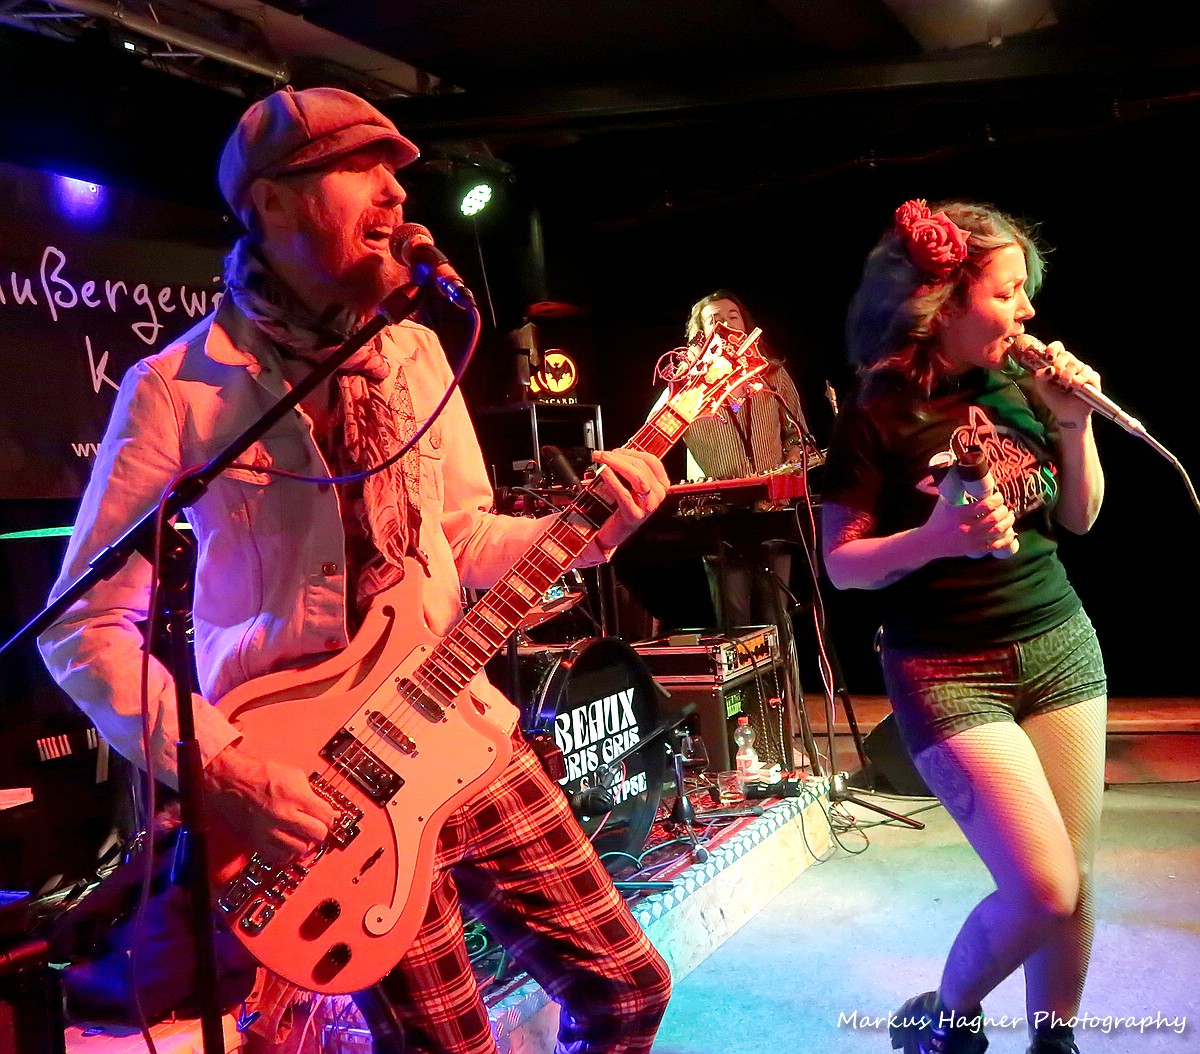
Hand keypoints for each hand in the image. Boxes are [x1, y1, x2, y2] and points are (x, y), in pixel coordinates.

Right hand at [205, 745, 336, 862]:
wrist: (231, 781)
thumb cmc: (261, 775)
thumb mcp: (294, 776)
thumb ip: (313, 794)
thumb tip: (329, 811)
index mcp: (294, 796)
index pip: (326, 816)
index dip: (330, 817)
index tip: (328, 818)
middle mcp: (282, 815)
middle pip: (317, 834)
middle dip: (320, 831)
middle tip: (316, 827)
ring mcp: (269, 831)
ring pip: (300, 850)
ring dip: (304, 843)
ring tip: (301, 835)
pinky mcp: (257, 842)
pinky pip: (280, 858)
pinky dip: (287, 853)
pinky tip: (287, 842)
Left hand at [590, 447, 670, 549]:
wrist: (612, 533)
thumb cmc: (620, 508)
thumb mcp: (628, 485)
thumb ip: (629, 469)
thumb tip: (620, 452)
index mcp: (660, 485)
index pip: (651, 461)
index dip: (632, 452)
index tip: (615, 450)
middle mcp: (657, 496)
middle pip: (642, 467)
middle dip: (619, 457)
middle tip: (601, 454)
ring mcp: (648, 506)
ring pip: (636, 477)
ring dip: (617, 464)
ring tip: (602, 460)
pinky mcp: (634, 515)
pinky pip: (624, 494)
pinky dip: (613, 480)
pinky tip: (604, 472)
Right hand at [924, 488, 1016, 559]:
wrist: (929, 542)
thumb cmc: (937, 519)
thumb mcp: (945, 502)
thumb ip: (957, 490)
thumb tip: (966, 473)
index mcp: (960, 514)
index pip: (985, 505)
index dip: (997, 499)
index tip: (998, 496)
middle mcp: (967, 528)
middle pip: (994, 518)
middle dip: (1004, 510)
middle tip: (1004, 506)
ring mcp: (972, 540)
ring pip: (997, 531)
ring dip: (1008, 522)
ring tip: (1009, 516)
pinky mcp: (974, 549)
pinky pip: (996, 546)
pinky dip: (1006, 539)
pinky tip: (1012, 533)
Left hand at [1025, 340, 1100, 429]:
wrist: (1067, 414)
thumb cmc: (1054, 399)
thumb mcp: (1042, 388)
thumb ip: (1039, 377)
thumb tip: (1048, 368)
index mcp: (1058, 363)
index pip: (1057, 347)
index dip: (1053, 349)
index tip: (1049, 357)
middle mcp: (1071, 364)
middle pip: (1066, 355)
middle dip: (1059, 365)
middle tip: (1056, 378)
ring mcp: (1083, 370)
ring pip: (1077, 364)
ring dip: (1068, 376)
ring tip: (1065, 387)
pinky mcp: (1093, 378)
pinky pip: (1087, 374)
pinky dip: (1080, 381)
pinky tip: (1075, 388)